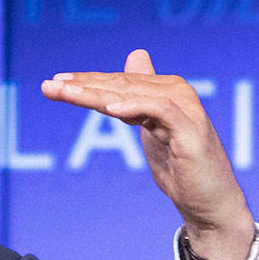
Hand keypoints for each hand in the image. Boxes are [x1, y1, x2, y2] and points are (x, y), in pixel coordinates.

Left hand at [41, 49, 256, 259]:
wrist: (209, 202)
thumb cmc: (180, 167)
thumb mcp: (151, 127)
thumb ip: (138, 96)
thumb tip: (135, 57)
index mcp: (164, 90)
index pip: (117, 82)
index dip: (85, 81)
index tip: (53, 83)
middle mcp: (176, 92)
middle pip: (120, 85)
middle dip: (82, 86)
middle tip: (49, 85)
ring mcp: (185, 110)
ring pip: (133, 94)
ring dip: (97, 93)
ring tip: (67, 93)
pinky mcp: (190, 130)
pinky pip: (158, 110)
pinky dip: (134, 106)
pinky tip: (110, 108)